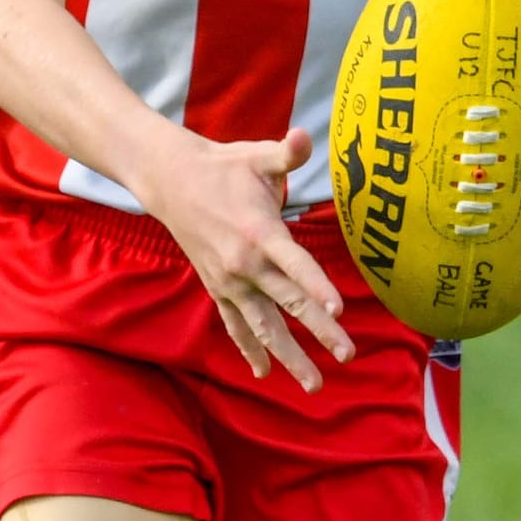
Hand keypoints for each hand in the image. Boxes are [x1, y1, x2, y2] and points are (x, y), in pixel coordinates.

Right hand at [134, 123, 354, 390]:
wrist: (171, 182)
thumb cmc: (224, 167)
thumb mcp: (256, 155)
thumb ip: (286, 152)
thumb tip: (304, 135)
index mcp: (260, 232)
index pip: (295, 264)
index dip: (317, 286)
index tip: (339, 310)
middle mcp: (245, 264)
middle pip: (288, 303)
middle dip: (320, 331)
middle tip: (348, 355)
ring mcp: (230, 281)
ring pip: (264, 326)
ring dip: (290, 356)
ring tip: (315, 385)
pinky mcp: (218, 289)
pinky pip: (236, 326)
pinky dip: (250, 350)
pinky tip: (265, 374)